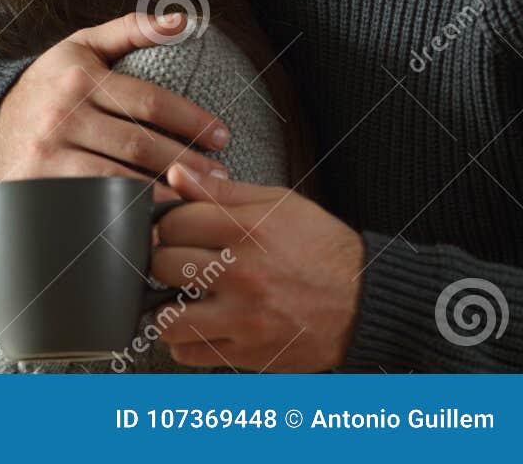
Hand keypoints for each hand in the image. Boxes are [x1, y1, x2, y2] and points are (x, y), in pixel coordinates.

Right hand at [0, 11, 230, 196]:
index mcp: (79, 77)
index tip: (222, 136)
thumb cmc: (46, 83)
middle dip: (188, 162)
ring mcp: (49, 151)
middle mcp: (63, 113)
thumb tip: (182, 21)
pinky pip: (93, 201)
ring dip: (165, 192)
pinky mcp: (39, 184)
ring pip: (120, 178)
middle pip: (140, 144)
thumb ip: (130, 30)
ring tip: (195, 199)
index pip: (151, 101)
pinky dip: (127, 210)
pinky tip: (153, 215)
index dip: (193, 120)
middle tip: (220, 176)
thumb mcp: (80, 47)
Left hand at [151, 164, 364, 370]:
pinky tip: (195, 326)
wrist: (366, 301)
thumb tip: (174, 176)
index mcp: (248, 232)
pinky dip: (183, 341)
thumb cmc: (323, 248)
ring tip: (178, 298)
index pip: (171, 224)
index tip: (178, 232)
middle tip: (178, 262)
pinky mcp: (249, 353)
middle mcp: (243, 275)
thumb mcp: (279, 204)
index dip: (169, 225)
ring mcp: (244, 318)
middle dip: (165, 261)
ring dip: (165, 307)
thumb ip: (221, 191)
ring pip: (167, 317)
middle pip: (163, 265)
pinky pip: (189, 353)